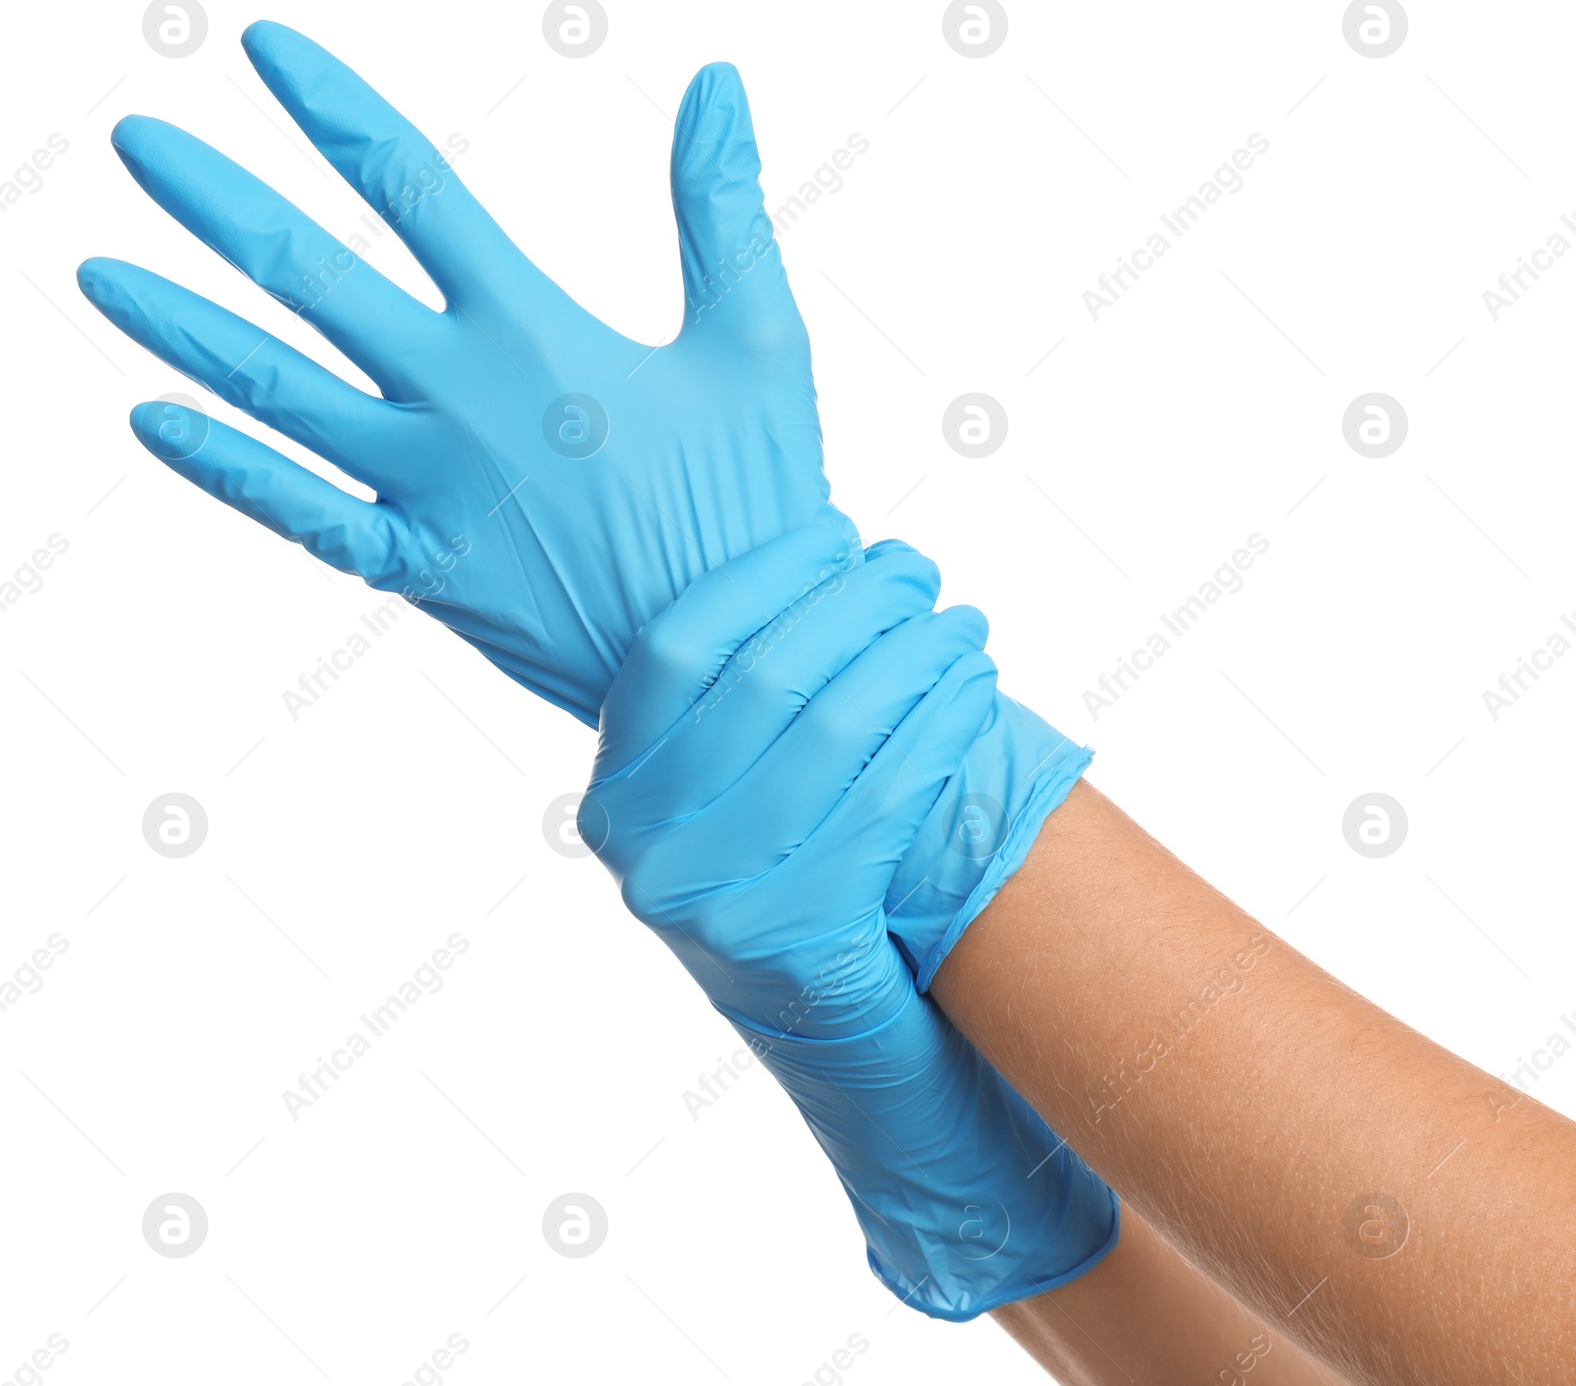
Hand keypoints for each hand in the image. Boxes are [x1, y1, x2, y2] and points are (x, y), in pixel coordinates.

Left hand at [79, 21, 849, 724]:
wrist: (733, 660)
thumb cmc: (754, 503)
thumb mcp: (761, 345)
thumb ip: (722, 211)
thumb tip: (718, 82)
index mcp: (537, 332)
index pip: (411, 188)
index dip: (331, 110)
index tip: (263, 52)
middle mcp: (461, 400)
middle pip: (310, 279)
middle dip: (216, 204)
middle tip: (139, 147)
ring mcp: (430, 488)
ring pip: (278, 394)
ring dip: (183, 327)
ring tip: (100, 274)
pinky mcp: (423, 567)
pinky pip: (301, 515)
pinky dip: (225, 469)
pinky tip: (153, 422)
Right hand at [581, 527, 1118, 1317]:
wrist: (856, 1056)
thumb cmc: (806, 896)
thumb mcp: (742, 805)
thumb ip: (747, 708)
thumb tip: (827, 563)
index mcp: (614, 798)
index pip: (677, 647)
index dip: (764, 577)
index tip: (837, 533)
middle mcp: (641, 850)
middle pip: (766, 677)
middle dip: (859, 604)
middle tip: (920, 571)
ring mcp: (712, 903)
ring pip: (837, 726)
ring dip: (916, 654)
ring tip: (963, 623)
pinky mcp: (797, 939)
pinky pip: (891, 795)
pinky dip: (943, 726)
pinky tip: (976, 691)